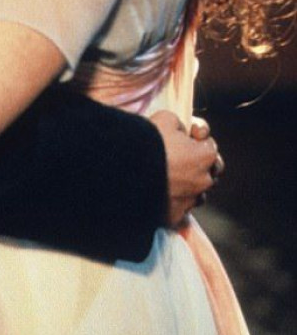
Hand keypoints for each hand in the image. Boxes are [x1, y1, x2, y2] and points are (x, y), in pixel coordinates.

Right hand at [149, 110, 223, 227]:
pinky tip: (159, 190)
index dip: (197, 139)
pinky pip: (179, 207)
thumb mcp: (166, 119)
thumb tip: (181, 132)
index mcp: (205, 157)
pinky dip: (173, 200)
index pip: (210, 147)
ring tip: (169, 177)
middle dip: (199, 166)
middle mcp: (203, 181)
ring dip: (188, 185)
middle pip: (210, 173)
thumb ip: (180, 125)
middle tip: (181, 158)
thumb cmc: (147, 141)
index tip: (184, 137)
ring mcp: (189, 200)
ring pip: (197, 193)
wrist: (123, 169)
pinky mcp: (173, 215)